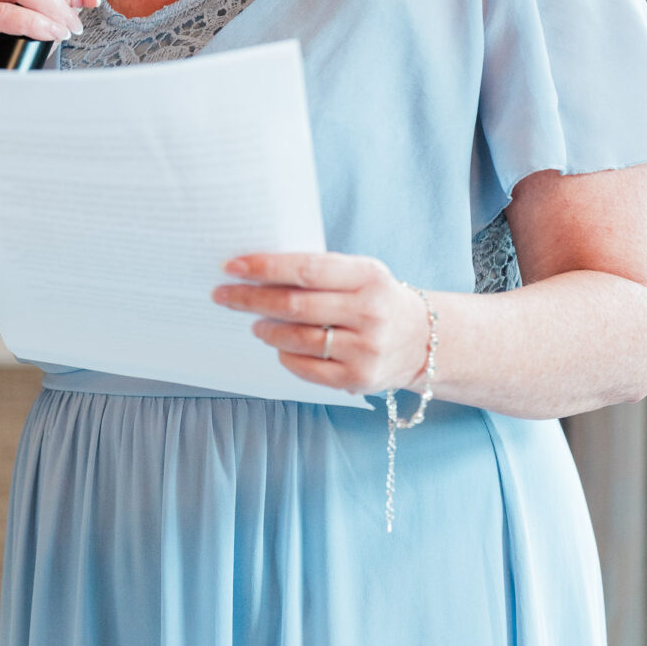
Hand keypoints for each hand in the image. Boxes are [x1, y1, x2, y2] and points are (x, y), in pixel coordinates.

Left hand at [211, 252, 430, 395]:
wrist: (423, 340)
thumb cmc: (377, 298)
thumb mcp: (361, 273)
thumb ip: (320, 271)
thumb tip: (259, 270)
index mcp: (368, 276)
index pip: (306, 269)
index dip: (265, 267)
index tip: (231, 266)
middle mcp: (369, 312)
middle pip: (295, 305)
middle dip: (251, 299)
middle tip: (223, 294)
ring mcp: (366, 349)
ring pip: (297, 339)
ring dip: (266, 330)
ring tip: (253, 322)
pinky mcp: (359, 379)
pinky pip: (307, 369)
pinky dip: (284, 356)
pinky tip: (277, 345)